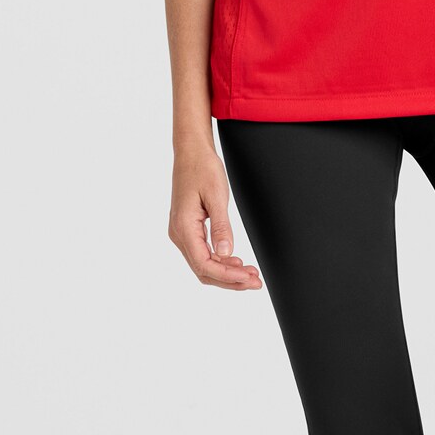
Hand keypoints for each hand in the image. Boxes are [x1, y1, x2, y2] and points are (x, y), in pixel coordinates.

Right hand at [169, 141, 262, 289]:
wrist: (191, 152)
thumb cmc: (202, 168)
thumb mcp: (216, 196)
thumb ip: (221, 227)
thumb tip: (226, 253)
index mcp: (184, 227)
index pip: (204, 264)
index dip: (228, 276)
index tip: (248, 278)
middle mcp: (179, 234)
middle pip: (203, 270)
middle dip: (230, 280)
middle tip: (256, 281)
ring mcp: (181, 233)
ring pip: (203, 265)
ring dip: (227, 273)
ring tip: (251, 274)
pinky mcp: (187, 230)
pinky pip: (202, 254)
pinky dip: (220, 262)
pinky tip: (236, 263)